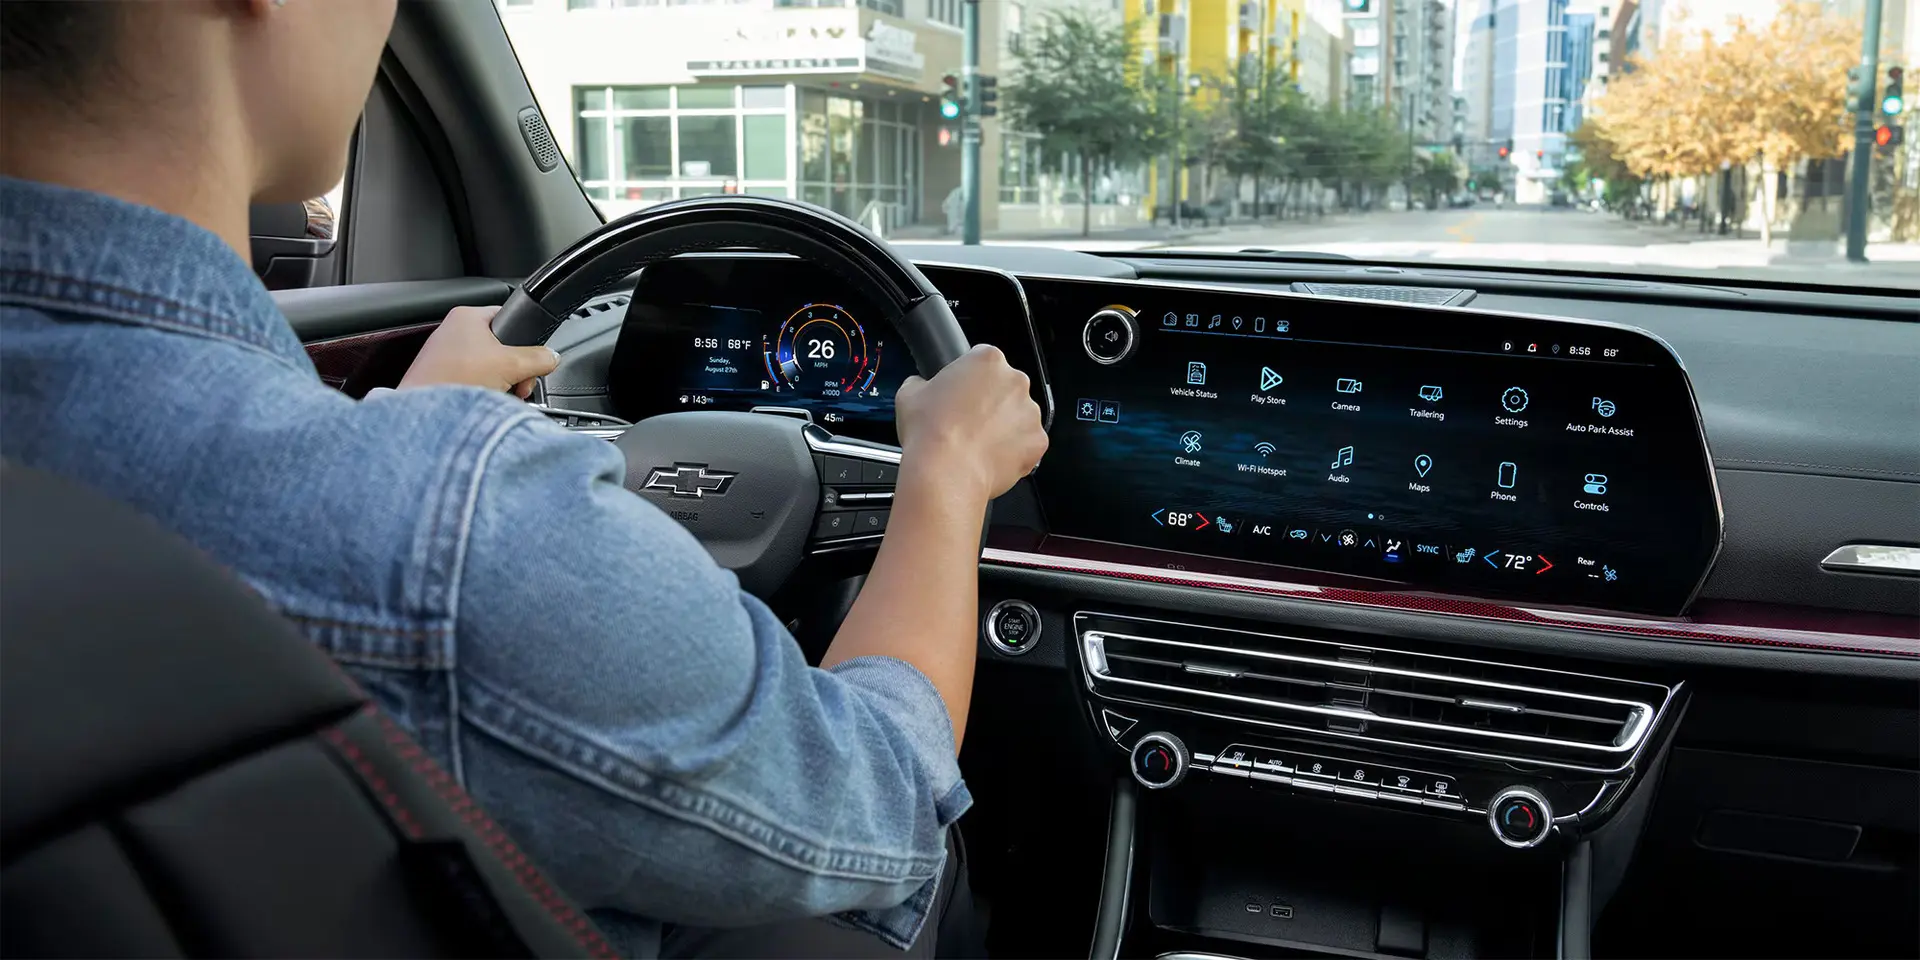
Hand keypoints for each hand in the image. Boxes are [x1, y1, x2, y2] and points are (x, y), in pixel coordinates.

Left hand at [399, 306, 559, 397]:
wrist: (425, 416)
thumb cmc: (455, 381)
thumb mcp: (512, 365)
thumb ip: (538, 358)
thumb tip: (551, 357)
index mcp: (467, 317)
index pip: (509, 318)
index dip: (525, 340)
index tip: (531, 361)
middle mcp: (452, 331)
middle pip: (501, 346)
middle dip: (515, 370)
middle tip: (519, 386)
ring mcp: (443, 355)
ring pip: (488, 366)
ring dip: (502, 383)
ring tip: (502, 396)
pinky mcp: (440, 378)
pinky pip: (472, 380)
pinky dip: (483, 392)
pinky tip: (486, 403)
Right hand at [893, 344, 1046, 503]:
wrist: (946, 472)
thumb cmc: (930, 432)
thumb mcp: (909, 394)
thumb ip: (921, 383)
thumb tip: (921, 386)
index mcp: (987, 360)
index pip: (983, 360)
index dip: (970, 379)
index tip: (961, 394)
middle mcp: (1015, 381)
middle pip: (1005, 387)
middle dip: (990, 402)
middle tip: (967, 421)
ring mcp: (1030, 412)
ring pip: (1018, 416)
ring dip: (1004, 426)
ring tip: (977, 443)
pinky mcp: (1037, 441)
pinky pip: (1027, 443)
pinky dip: (1014, 451)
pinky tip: (990, 458)